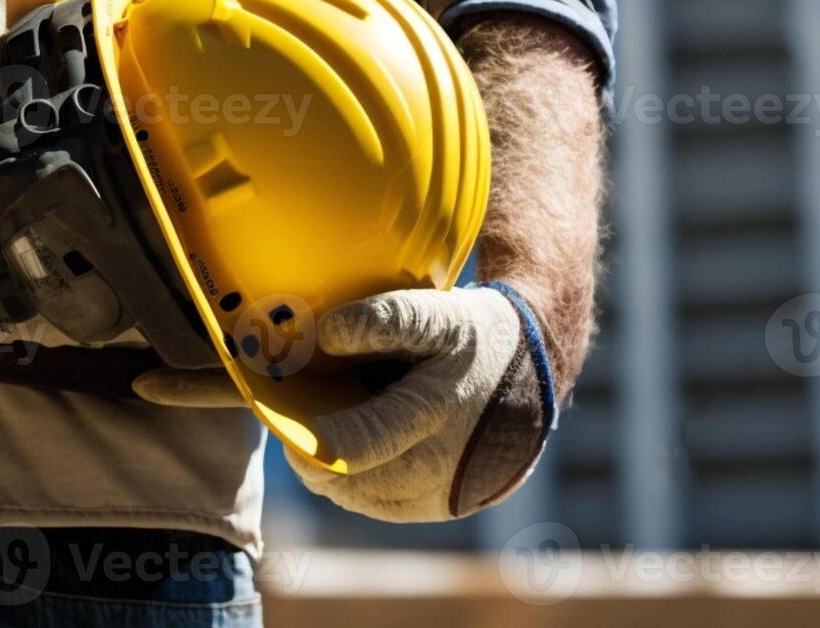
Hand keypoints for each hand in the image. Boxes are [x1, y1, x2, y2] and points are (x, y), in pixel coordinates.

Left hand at [285, 283, 555, 521]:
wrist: (537, 373)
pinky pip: (374, 500)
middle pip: (338, 479)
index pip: (344, 449)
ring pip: (351, 494)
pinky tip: (362, 435)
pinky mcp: (439, 507)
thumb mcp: (442, 313)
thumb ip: (387, 318)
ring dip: (331, 462)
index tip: (282, 407)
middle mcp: (436, 471)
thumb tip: (327, 334)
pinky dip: (356, 473)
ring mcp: (438, 498)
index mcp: (432, 417)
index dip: (300, 435)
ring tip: (339, 416)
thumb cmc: (480, 338)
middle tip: (307, 406)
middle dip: (311, 445)